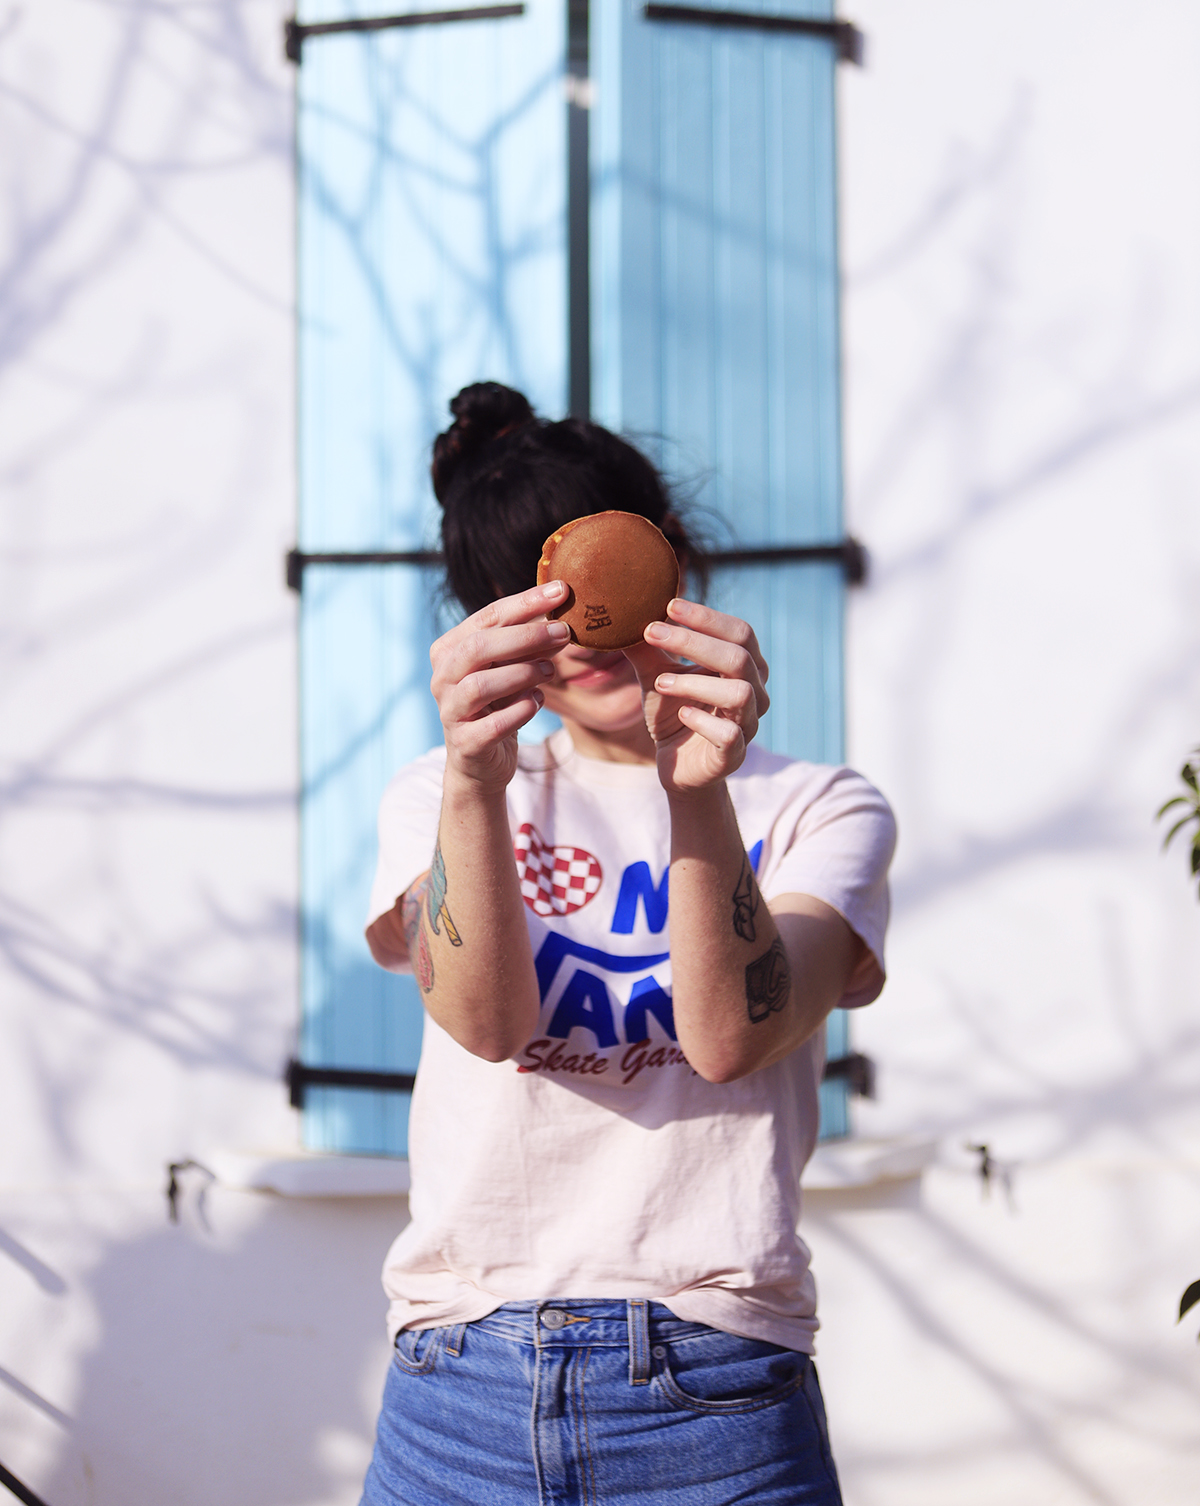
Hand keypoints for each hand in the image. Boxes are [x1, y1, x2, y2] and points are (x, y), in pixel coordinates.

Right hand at [430, 582, 569, 791]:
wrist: (480, 761)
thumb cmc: (497, 704)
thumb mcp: (509, 667)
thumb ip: (526, 642)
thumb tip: (561, 612)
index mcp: (450, 650)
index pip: (487, 617)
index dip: (525, 602)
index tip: (562, 591)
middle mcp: (443, 678)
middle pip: (479, 647)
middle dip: (525, 636)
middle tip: (563, 632)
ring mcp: (450, 711)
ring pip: (481, 685)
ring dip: (522, 673)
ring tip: (550, 670)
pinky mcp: (465, 743)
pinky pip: (492, 725)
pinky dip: (520, 711)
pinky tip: (537, 701)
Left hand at [623, 599, 769, 793]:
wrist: (678, 767)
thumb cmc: (674, 714)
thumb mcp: (656, 676)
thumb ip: (646, 648)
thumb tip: (622, 612)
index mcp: (745, 667)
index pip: (739, 632)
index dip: (706, 617)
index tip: (669, 606)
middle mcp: (755, 692)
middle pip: (739, 657)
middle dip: (694, 642)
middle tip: (653, 632)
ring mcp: (748, 724)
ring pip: (739, 693)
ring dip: (694, 682)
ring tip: (661, 682)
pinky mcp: (734, 755)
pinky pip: (729, 734)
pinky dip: (701, 720)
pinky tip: (680, 713)